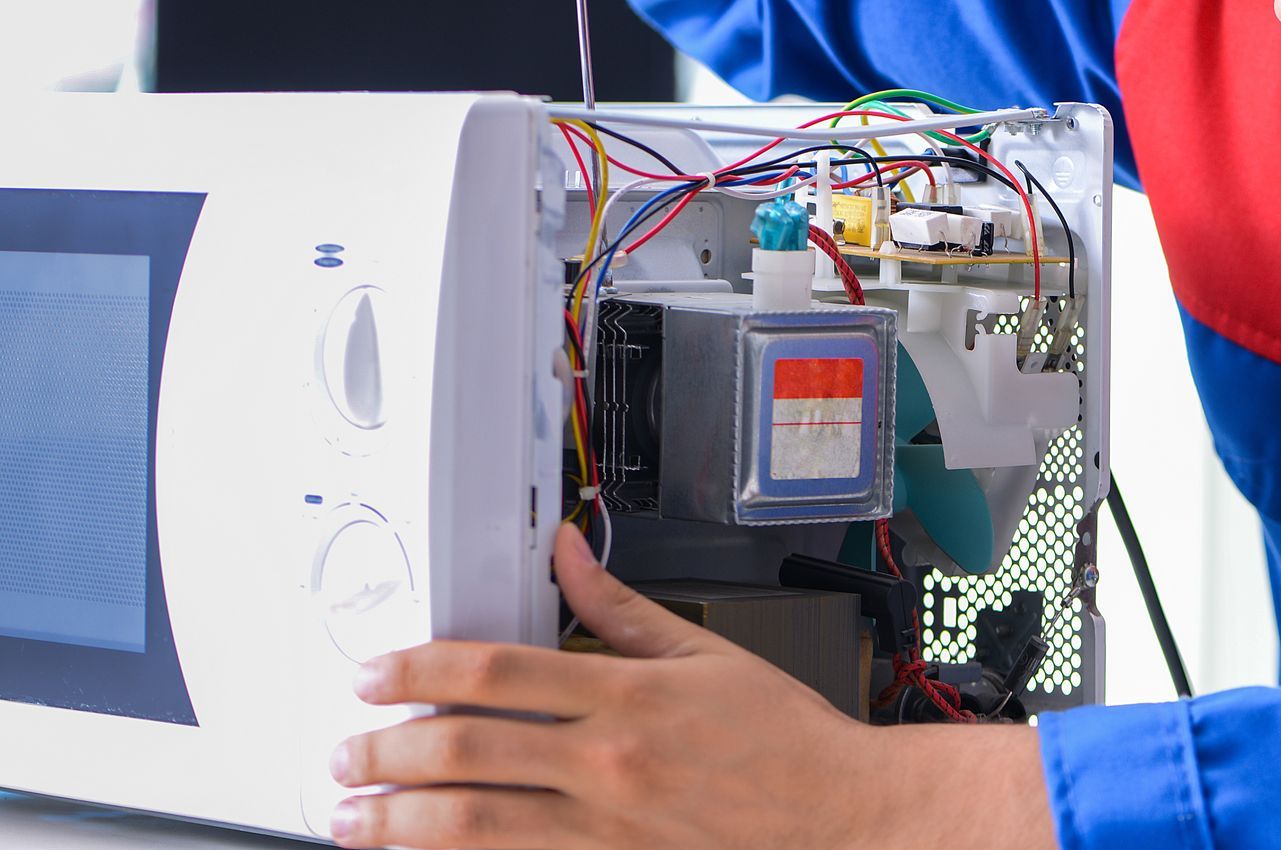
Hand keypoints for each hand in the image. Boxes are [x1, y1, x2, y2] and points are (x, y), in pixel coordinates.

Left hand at [327, 522, 872, 849]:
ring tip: (353, 817)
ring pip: (476, 824)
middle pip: (469, 750)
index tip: (375, 673)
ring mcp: (607, 830)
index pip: (496, 671)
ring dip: (401, 820)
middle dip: (390, 750)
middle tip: (344, 750)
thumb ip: (618, 607)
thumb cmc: (783, 740)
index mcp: (626, 696)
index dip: (420, 668)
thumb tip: (567, 552)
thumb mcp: (704, 654)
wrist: (840, 817)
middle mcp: (607, 764)